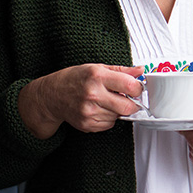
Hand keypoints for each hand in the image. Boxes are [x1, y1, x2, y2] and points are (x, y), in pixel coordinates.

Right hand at [18, 64, 143, 138]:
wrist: (52, 95)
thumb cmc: (74, 79)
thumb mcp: (97, 67)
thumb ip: (122, 70)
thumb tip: (140, 70)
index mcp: (97, 76)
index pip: (130, 86)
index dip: (138, 88)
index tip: (136, 88)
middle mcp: (93, 94)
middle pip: (127, 107)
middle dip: (131, 104)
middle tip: (126, 98)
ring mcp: (89, 111)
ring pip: (118, 116)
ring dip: (117, 110)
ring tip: (105, 101)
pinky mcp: (87, 124)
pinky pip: (109, 124)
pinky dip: (108, 118)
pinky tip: (98, 109)